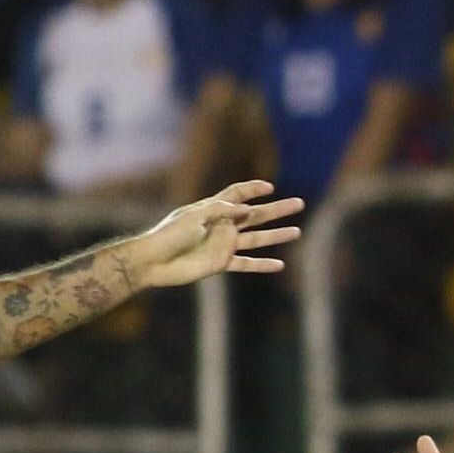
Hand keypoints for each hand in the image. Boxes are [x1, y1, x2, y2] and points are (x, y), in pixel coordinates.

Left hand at [125, 180, 304, 287]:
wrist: (154, 261)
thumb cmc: (170, 234)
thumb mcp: (195, 216)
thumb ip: (223, 211)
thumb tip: (249, 211)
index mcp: (213, 208)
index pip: (237, 193)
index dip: (253, 188)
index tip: (269, 187)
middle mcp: (222, 225)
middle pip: (255, 214)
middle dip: (277, 209)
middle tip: (299, 203)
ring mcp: (223, 244)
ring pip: (256, 238)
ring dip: (276, 235)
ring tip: (297, 231)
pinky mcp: (221, 263)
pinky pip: (246, 264)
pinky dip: (262, 264)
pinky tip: (279, 265)